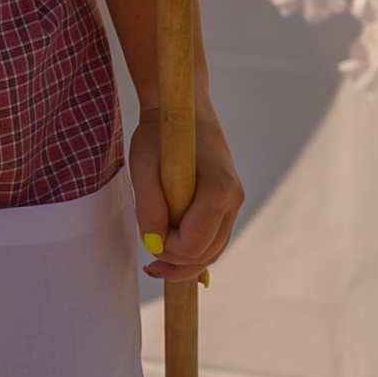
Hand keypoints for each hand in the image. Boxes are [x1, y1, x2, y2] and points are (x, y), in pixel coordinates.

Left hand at [130, 98, 243, 279]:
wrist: (184, 111)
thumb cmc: (161, 135)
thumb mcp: (143, 167)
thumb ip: (149, 207)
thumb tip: (153, 243)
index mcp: (219, 189)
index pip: (194, 243)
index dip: (167, 249)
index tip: (147, 234)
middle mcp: (234, 199)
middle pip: (207, 253)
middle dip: (176, 261)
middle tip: (147, 259)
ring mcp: (234, 203)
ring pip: (214, 251)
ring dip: (185, 263)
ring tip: (155, 265)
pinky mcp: (227, 205)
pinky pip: (214, 240)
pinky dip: (194, 253)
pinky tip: (171, 257)